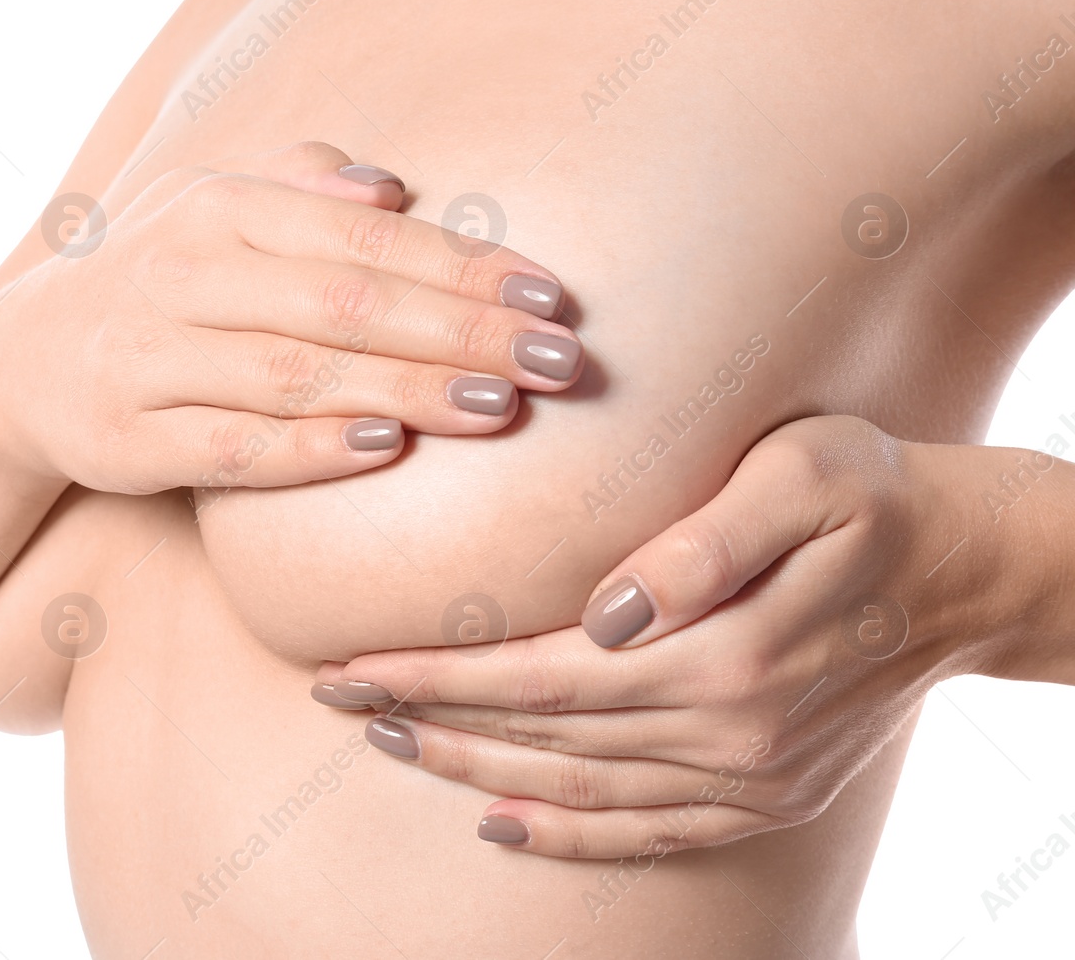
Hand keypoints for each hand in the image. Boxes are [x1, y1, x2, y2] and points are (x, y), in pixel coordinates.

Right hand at [0, 141, 583, 493]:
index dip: (464, 265)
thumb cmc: (154, 280)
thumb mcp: (209, 207)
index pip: (365, 236)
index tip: (550, 297)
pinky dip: (309, 449)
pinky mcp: (130, 436)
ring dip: (404, 391)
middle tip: (557, 362)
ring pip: (296, 373)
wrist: (19, 364)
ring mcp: (153, 357)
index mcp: (223, 210)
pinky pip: (232, 445)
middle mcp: (186, 273)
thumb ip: (298, 184)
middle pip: (345, 302)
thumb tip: (391, 186)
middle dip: (460, 331)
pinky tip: (385, 454)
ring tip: (497, 408)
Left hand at [314, 415, 1044, 857]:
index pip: (536, 674)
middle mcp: (727, 735)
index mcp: (721, 655)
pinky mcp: (767, 798)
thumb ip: (703, 542)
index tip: (347, 661)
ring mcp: (748, 779)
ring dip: (473, 771)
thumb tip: (606, 608)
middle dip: (427, 719)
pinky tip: (501, 825)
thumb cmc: (880, 497)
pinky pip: (647, 837)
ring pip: (576, 792)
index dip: (435, 674)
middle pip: (539, 738)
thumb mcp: (808, 475)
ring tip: (390, 742)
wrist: (977, 572)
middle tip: (334, 696)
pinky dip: (566, 837)